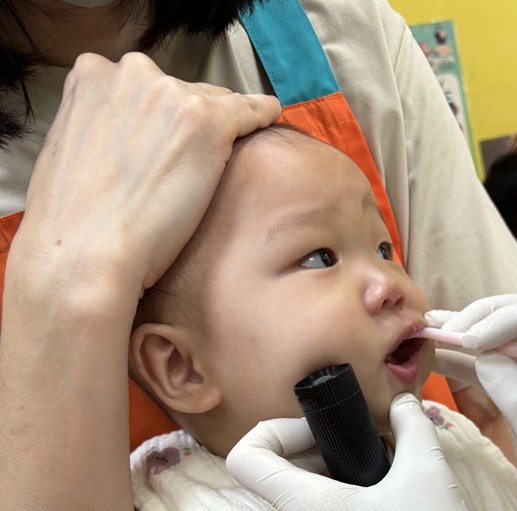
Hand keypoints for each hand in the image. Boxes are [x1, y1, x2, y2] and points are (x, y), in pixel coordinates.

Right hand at [14, 52, 280, 300]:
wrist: (85, 256)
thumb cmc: (73, 223)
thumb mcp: (70, 150)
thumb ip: (101, 129)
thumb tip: (125, 141)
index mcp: (93, 76)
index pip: (145, 85)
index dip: (160, 117)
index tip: (165, 142)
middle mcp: (132, 73)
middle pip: (182, 90)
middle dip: (189, 123)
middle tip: (187, 167)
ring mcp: (172, 96)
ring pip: (215, 103)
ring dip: (220, 130)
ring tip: (218, 168)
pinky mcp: (209, 124)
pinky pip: (250, 111)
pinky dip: (261, 115)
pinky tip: (269, 117)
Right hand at [428, 297, 516, 510]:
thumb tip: (483, 355)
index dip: (509, 319)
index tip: (471, 340)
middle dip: (481, 320)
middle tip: (441, 331)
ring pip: (502, 343)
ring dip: (465, 337)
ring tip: (425, 333)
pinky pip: (491, 371)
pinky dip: (463, 363)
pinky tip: (435, 356)